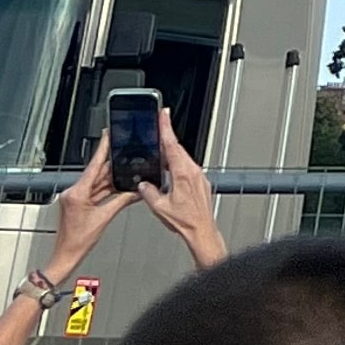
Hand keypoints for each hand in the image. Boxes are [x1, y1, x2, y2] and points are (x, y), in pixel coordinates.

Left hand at [38, 135, 116, 286]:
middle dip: (112, 165)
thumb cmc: (77, 242)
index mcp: (77, 193)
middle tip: (126, 153)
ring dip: (111, 178)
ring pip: (97, 182)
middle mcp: (74, 192)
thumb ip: (121, 201)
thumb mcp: (104, 218)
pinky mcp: (78, 203)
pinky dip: (106, 189)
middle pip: (97, 173)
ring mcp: (75, 197)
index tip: (108, 133)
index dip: (103, 148)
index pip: (94, 165)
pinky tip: (118, 186)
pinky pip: (95, 191)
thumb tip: (136, 191)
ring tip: (126, 170)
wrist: (65, 257)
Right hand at [133, 109, 224, 273]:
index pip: (172, 145)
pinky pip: (188, 166)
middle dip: (168, 136)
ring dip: (172, 151)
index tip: (163, 114)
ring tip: (161, 147)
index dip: (166, 128)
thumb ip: (149, 193)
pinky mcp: (201, 181)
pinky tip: (171, 168)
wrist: (201, 229)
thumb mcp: (159, 207)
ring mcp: (198, 175)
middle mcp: (193, 171)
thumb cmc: (184, 221)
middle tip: (160, 124)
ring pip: (183, 157)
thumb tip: (143, 184)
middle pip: (178, 148)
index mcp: (183, 173)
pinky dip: (178, 162)